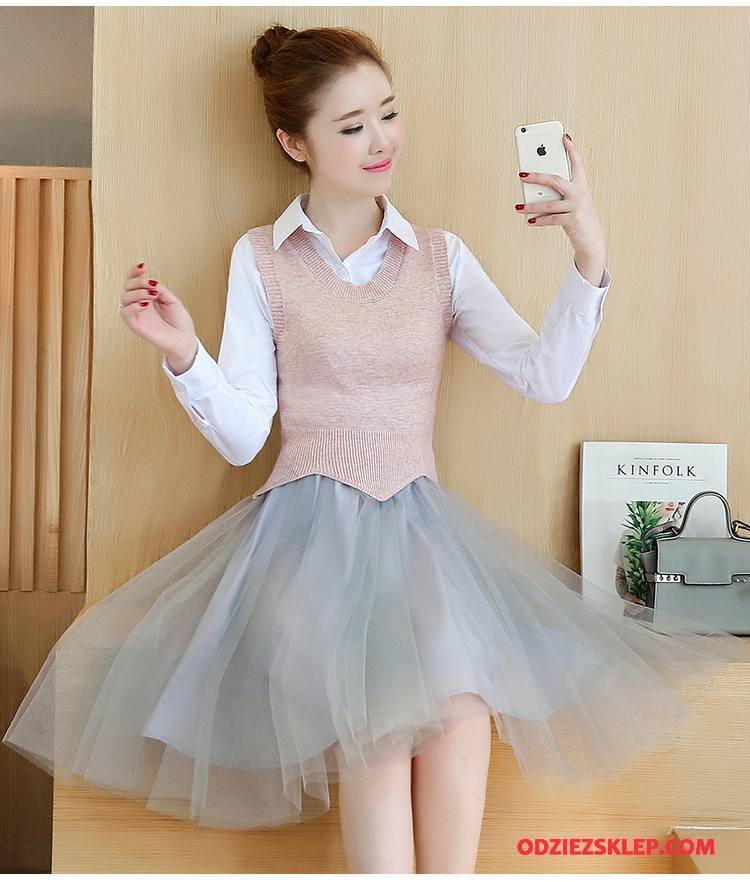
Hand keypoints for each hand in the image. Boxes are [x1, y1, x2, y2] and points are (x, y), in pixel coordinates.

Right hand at [119, 263, 197, 361]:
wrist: (184, 340)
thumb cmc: (180, 323)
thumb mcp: (172, 300)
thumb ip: (160, 290)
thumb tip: (151, 282)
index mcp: (148, 297)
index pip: (134, 281)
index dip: (135, 272)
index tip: (143, 266)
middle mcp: (140, 304)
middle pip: (127, 286)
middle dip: (138, 281)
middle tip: (152, 284)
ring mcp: (137, 314)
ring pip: (124, 298)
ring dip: (137, 292)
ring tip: (153, 295)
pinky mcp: (135, 325)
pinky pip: (125, 313)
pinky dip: (133, 306)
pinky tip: (145, 304)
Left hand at [514, 132, 605, 261]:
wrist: (591, 239)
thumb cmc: (578, 217)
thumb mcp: (572, 202)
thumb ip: (559, 194)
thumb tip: (536, 191)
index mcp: (582, 185)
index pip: (577, 163)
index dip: (571, 149)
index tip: (563, 136)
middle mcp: (581, 193)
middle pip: (555, 180)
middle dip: (537, 177)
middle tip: (521, 175)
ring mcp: (577, 206)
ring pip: (549, 204)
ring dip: (532, 206)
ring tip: (518, 207)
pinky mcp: (573, 220)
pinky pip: (551, 219)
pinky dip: (539, 220)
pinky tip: (529, 220)